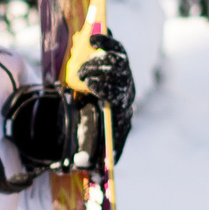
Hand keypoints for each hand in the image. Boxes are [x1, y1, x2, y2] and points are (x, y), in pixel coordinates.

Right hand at [79, 33, 134, 159]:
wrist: (108, 113)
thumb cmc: (99, 128)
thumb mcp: (94, 142)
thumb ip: (91, 153)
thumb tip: (90, 171)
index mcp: (123, 108)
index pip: (119, 95)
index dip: (106, 88)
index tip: (90, 87)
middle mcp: (128, 88)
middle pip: (120, 74)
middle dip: (98, 73)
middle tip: (80, 76)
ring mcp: (125, 72)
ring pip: (118, 59)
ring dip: (98, 59)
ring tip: (81, 67)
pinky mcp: (119, 59)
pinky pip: (115, 46)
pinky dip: (105, 39)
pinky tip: (93, 38)